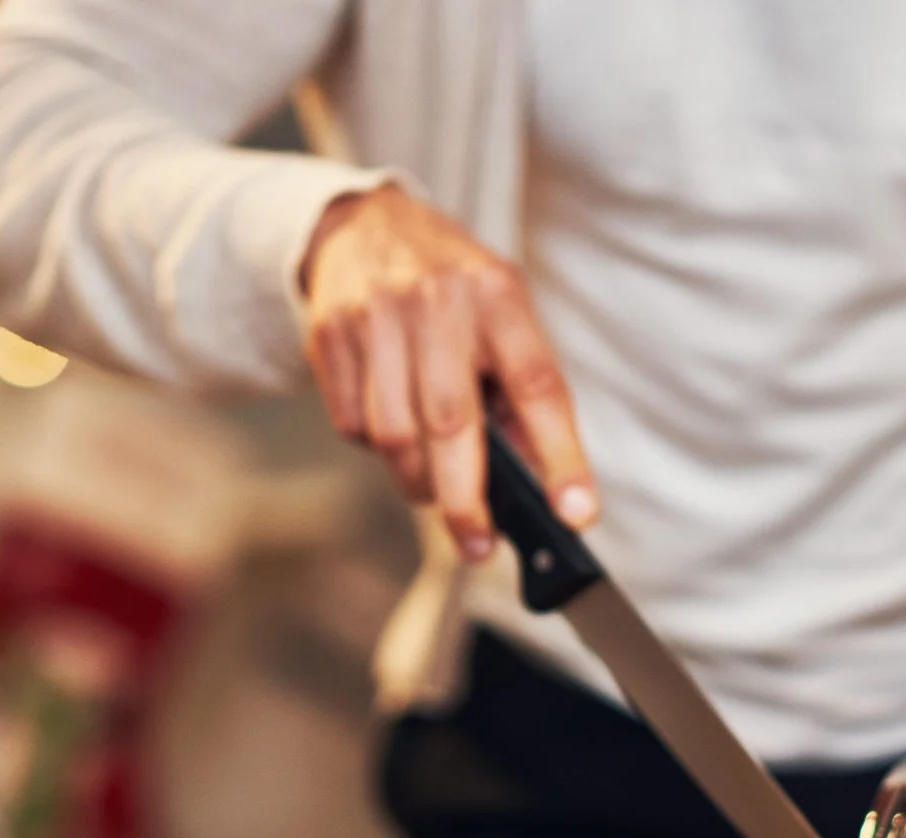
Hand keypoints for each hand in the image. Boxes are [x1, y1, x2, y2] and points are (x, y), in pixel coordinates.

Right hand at [299, 185, 596, 558]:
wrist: (361, 224)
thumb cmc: (449, 287)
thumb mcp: (502, 316)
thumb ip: (521, 391)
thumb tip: (541, 481)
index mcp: (497, 295)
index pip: (538, 385)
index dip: (560, 457)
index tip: (576, 514)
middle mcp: (437, 302)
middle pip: (450, 425)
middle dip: (466, 501)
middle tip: (478, 545)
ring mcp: (376, 316)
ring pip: (394, 436)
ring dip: (417, 482)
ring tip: (433, 488)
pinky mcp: (330, 336)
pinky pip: (353, 425)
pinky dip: (376, 449)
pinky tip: (392, 429)